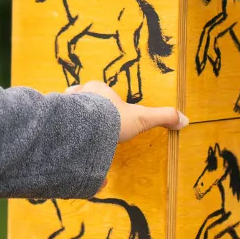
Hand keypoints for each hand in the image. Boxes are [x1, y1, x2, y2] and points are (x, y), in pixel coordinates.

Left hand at [65, 81, 187, 142]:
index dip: (101, 100)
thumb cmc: (113, 118)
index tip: (104, 113)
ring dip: (69, 122)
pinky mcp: (53, 124)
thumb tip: (185, 120)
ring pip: (65, 113)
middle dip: (83, 110)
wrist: (85, 129)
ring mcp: (63, 108)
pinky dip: (60, 137)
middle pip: (79, 100)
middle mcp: (78, 95)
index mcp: (97, 90)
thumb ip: (162, 117)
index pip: (97, 91)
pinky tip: (65, 148)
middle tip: (88, 124)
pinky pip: (55, 128)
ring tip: (76, 136)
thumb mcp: (142, 119)